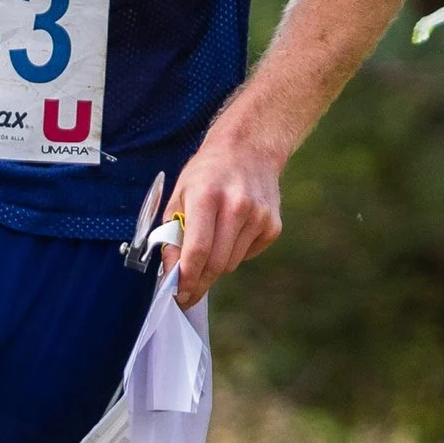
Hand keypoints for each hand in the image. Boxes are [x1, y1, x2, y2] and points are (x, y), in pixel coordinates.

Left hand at [163, 128, 283, 306]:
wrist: (249, 148)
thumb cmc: (208, 172)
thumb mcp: (180, 194)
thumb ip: (172, 233)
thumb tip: (170, 272)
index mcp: (207, 196)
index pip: (197, 250)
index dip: (186, 278)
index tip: (178, 294)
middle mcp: (236, 206)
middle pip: (216, 263)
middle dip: (199, 282)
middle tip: (188, 291)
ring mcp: (259, 216)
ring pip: (231, 263)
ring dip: (216, 264)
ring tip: (210, 245)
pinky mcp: (273, 225)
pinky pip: (248, 255)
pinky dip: (235, 252)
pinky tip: (231, 232)